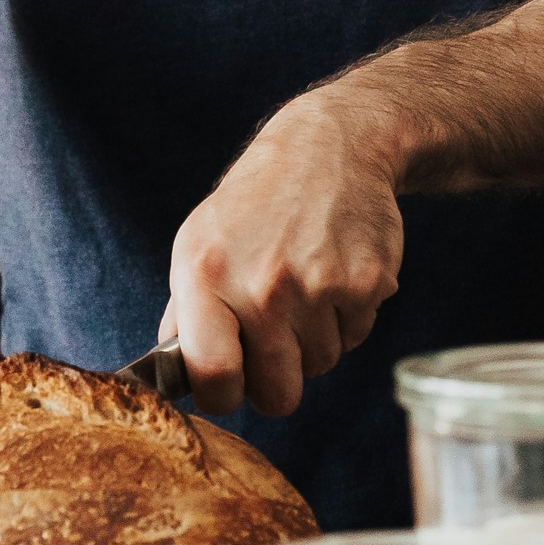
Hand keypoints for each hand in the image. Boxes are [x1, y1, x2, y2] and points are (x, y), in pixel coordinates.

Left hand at [167, 101, 401, 416]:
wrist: (329, 148)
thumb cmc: (255, 205)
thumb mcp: (197, 243)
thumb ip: (185, 315)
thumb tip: (177, 380)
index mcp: (206, 276)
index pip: (213, 378)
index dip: (222, 397)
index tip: (228, 387)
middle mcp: (262, 284)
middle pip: (278, 394)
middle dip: (277, 382)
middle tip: (274, 346)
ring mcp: (318, 286)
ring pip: (321, 366)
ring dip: (314, 342)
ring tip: (305, 289)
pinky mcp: (366, 284)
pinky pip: (355, 339)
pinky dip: (347, 318)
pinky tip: (334, 275)